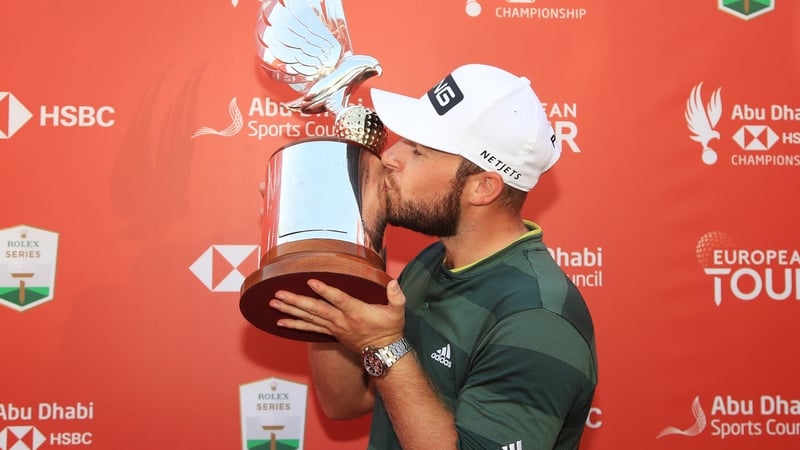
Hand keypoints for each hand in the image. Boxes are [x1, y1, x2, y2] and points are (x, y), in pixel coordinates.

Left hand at [269, 279, 405, 352]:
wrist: (383, 352)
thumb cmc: (389, 329)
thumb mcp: (397, 312)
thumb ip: (396, 296)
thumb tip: (393, 283)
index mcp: (356, 312)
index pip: (338, 300)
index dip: (325, 291)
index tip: (311, 282)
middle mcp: (341, 320)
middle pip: (315, 309)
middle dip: (296, 301)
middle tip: (279, 293)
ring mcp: (334, 327)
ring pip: (308, 318)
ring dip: (290, 310)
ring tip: (274, 303)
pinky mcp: (330, 332)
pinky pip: (309, 328)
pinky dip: (294, 324)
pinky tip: (280, 320)